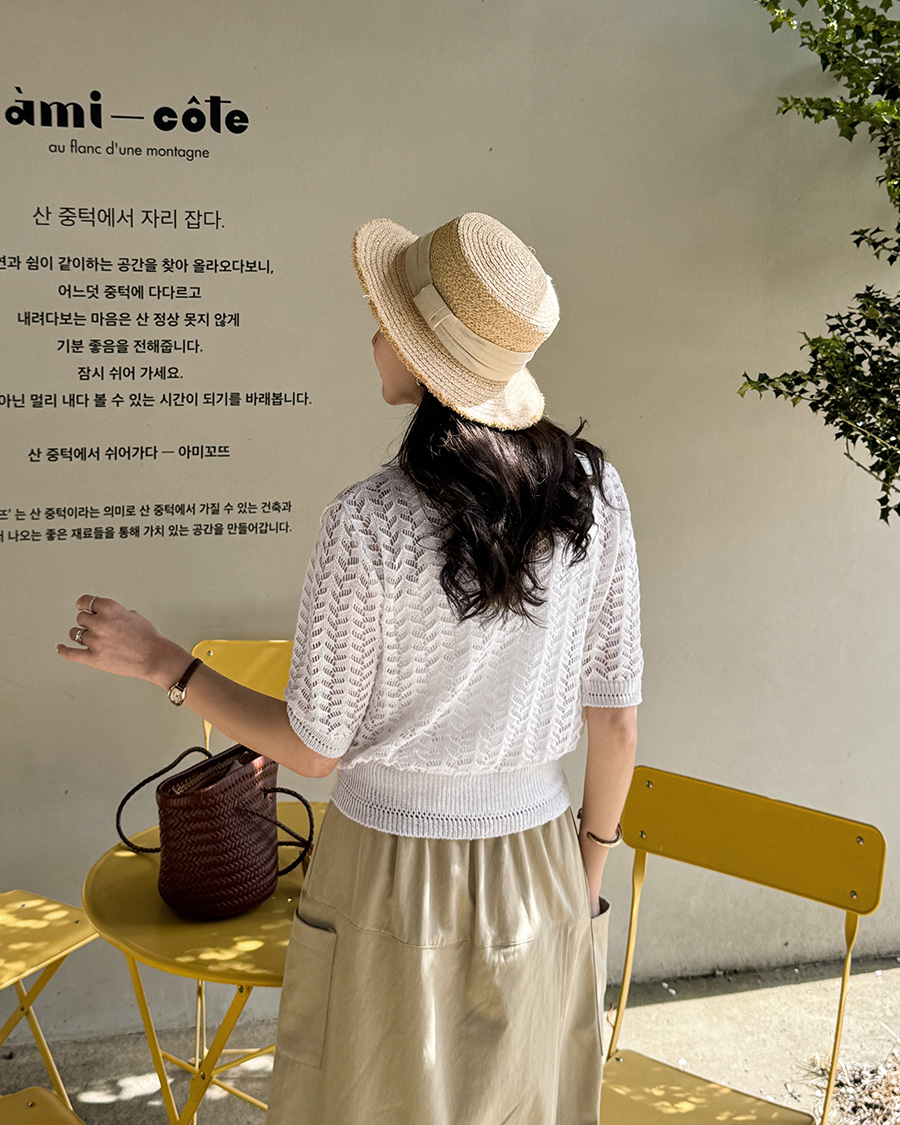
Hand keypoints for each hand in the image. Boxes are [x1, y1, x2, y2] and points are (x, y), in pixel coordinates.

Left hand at [57, 594, 189, 687]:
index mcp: (110, 608)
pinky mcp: (93, 658)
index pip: (86, 601)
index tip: (82, 606)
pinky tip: (60, 647)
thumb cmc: (148, 637)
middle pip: (80, 618)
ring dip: (81, 635)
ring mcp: (95, 641)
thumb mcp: (134, 616)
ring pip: (75, 634)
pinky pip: (70, 653)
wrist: (155, 657)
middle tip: (96, 628)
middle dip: (87, 622)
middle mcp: (100, 623)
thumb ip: (116, 613)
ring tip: (90, 639)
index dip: (84, 604)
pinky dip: (63, 650)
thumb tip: (106, 616)